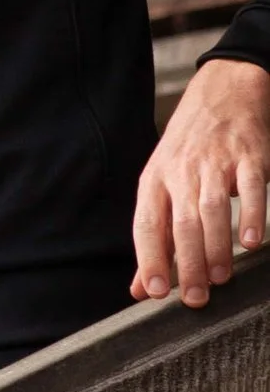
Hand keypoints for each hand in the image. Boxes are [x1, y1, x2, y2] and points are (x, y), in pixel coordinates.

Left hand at [133, 54, 269, 305]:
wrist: (222, 94)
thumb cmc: (188, 149)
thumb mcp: (162, 185)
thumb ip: (155, 240)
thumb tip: (140, 288)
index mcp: (155, 180)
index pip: (147, 225)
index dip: (149, 259)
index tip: (155, 291)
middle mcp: (181, 171)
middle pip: (181, 223)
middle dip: (188, 264)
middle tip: (196, 297)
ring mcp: (216, 162)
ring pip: (212, 209)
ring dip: (216, 247)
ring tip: (220, 277)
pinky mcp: (248, 156)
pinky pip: (250, 187)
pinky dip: (251, 215)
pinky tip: (250, 241)